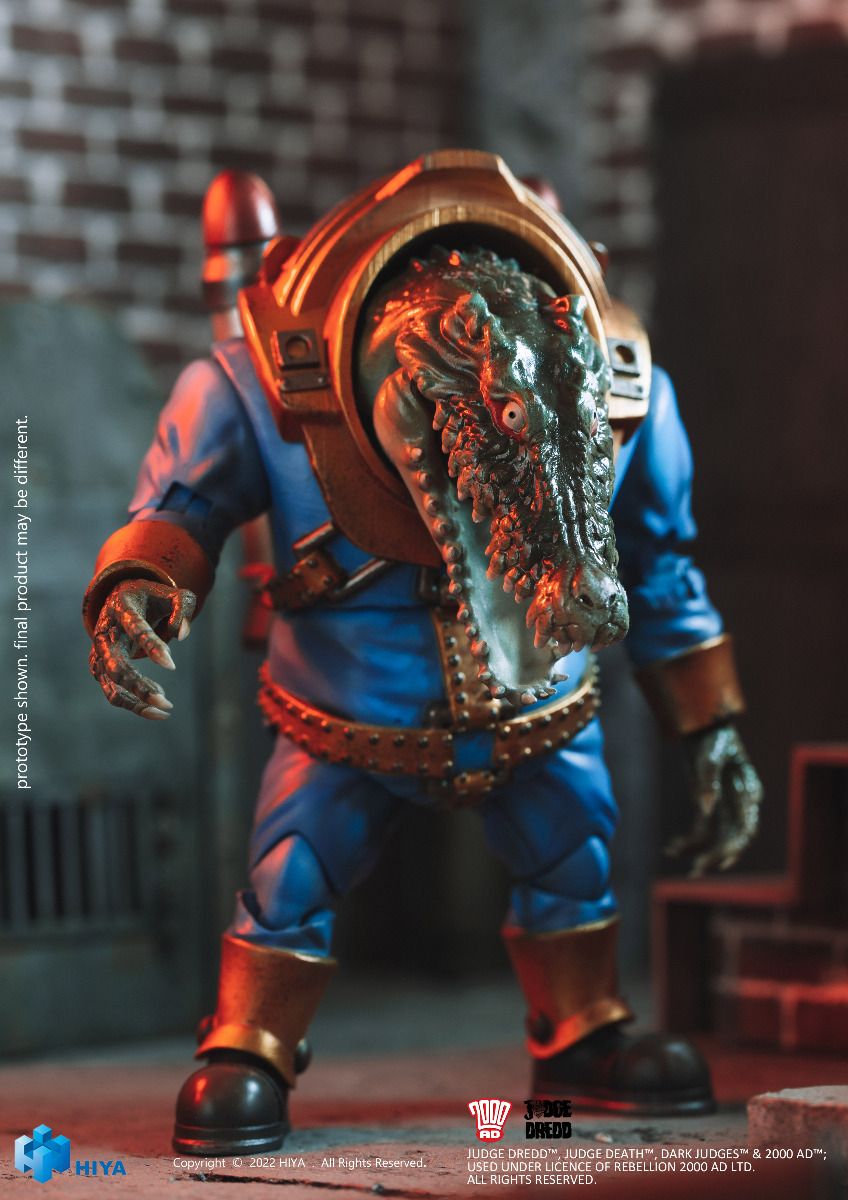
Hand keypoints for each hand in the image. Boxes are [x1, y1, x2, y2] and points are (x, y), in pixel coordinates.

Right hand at [89, 579, 195, 718]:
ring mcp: (98, 651)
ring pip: (111, 683)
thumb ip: (183, 606)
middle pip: (116, 664)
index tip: (171, 666)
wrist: (118, 599)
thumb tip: (182, 635)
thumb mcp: (169, 593)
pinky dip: (132, 703)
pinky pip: (112, 691)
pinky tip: (157, 704)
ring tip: (166, 709)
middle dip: (138, 685)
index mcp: (121, 607)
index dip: (152, 646)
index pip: (135, 627)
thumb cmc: (149, 598)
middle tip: (166, 701)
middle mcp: (105, 631)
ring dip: (135, 701)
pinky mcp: (99, 667)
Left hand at [665, 724, 762, 876]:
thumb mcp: (710, 755)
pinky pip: (701, 831)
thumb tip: (705, 810)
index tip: (719, 860)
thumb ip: (708, 782)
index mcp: (747, 792)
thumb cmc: (711, 736)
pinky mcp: (707, 805)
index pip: (746, 828)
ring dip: (701, 855)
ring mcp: (723, 806)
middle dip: (716, 857)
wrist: (702, 724)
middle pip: (732, 839)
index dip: (734, 847)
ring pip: (716, 839)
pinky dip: (688, 842)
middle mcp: (738, 804)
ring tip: (682, 867)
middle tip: (697, 871)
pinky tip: (670, 848)